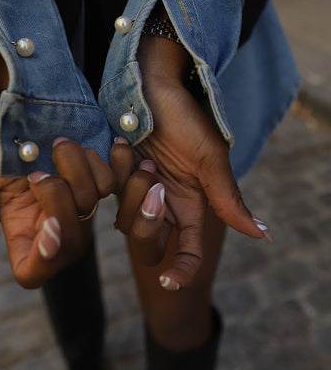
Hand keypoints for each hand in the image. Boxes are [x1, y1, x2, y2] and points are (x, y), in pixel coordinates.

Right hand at [0, 111, 114, 287]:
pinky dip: (99, 160)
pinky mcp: (102, 180)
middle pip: (70, 244)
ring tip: (58, 144)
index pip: (34, 272)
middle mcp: (53, 221)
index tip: (49, 227)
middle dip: (58, 201)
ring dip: (74, 168)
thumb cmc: (0, 137)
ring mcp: (81, 202)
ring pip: (92, 204)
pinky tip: (87, 144)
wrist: (30, 102)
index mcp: (22, 228)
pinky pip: (112, 183)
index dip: (44, 261)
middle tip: (37, 172)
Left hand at [115, 35, 270, 289]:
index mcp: (189, 204)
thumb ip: (229, 200)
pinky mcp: (114, 176)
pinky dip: (113, 171)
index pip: (188, 250)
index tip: (169, 282)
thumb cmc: (186, 120)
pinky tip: (122, 144)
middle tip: (151, 177)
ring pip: (124, 219)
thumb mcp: (210, 160)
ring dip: (130, 186)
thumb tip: (263, 235)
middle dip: (147, 218)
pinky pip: (106, 191)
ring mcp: (136, 191)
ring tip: (138, 154)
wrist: (152, 87)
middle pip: (149, 242)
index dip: (181, 271)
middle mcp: (163, 203)